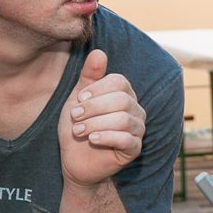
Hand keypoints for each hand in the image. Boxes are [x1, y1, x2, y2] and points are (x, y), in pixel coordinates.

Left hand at [58, 49, 146, 188]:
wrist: (75, 161)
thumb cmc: (78, 127)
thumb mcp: (78, 100)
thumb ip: (88, 77)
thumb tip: (99, 52)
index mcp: (124, 95)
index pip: (119, 82)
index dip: (98, 88)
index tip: (79, 98)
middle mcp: (136, 110)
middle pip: (122, 100)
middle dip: (94, 107)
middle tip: (75, 116)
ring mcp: (138, 130)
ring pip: (123, 119)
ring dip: (95, 123)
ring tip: (78, 131)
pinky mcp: (135, 149)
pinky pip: (127, 139)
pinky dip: (106, 137)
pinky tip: (92, 139)